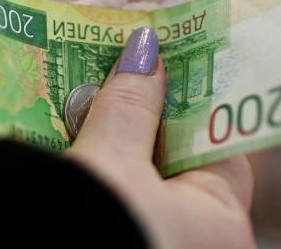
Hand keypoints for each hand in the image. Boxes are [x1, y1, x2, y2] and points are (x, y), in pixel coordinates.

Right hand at [67, 27, 254, 248]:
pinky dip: (87, 163)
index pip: (219, 143)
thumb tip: (146, 51)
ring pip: (133, 175)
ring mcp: (150, 244)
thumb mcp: (112, 165)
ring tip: (83, 83)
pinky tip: (59, 130)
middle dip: (142, 110)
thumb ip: (129, 105)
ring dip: (108, 134)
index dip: (194, 96)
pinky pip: (106, 194)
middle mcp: (193, 243)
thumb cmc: (91, 231)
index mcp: (221, 226)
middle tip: (119, 61)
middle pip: (172, 157)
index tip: (168, 56)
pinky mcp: (107, 242)